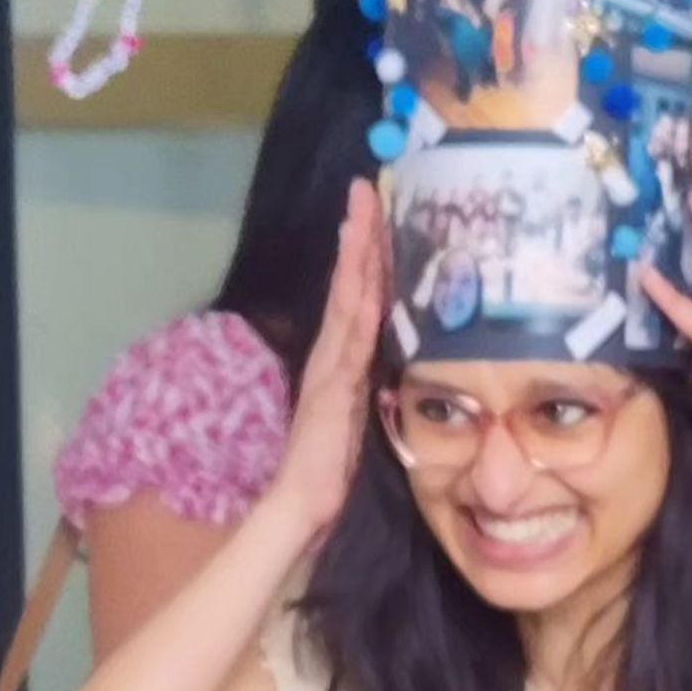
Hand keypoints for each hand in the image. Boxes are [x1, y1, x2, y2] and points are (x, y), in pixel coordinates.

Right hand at [267, 179, 386, 541]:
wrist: (305, 503)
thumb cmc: (330, 472)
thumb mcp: (359, 420)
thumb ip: (367, 392)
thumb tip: (386, 373)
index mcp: (343, 362)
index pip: (358, 299)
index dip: (367, 256)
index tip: (375, 215)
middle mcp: (336, 354)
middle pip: (352, 284)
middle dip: (361, 234)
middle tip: (367, 187)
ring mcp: (333, 363)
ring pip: (351, 295)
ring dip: (358, 249)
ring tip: (363, 205)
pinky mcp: (336, 379)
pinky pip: (352, 327)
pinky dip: (357, 291)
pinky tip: (362, 263)